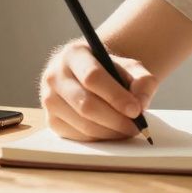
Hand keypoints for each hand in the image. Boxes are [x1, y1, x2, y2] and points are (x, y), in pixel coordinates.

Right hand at [39, 40, 158, 141]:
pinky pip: (78, 136)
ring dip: (110, 132)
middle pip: (86, 104)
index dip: (116, 96)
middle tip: (137, 126)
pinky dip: (100, 138)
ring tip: (128, 129)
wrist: (88, 75)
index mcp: (74, 54)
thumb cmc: (111, 71)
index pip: (92, 77)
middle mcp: (55, 75)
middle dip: (116, 119)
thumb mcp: (130, 67)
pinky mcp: (51, 120)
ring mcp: (49, 99)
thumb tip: (140, 104)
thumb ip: (142, 80)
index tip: (136, 110)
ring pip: (82, 124)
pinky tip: (113, 131)